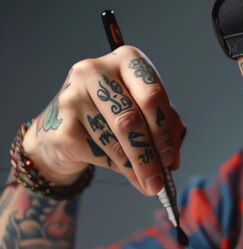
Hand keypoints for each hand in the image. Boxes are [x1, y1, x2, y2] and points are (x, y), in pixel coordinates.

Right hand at [22, 46, 184, 194]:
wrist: (66, 127)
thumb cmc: (115, 114)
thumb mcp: (147, 113)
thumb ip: (165, 129)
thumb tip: (171, 161)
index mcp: (126, 60)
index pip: (152, 95)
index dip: (164, 131)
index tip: (171, 159)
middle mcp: (95, 70)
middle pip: (131, 118)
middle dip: (150, 155)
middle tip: (160, 181)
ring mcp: (73, 95)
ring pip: (115, 140)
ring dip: (136, 168)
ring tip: (149, 184)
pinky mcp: (61, 123)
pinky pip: (98, 152)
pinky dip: (118, 169)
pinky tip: (128, 174)